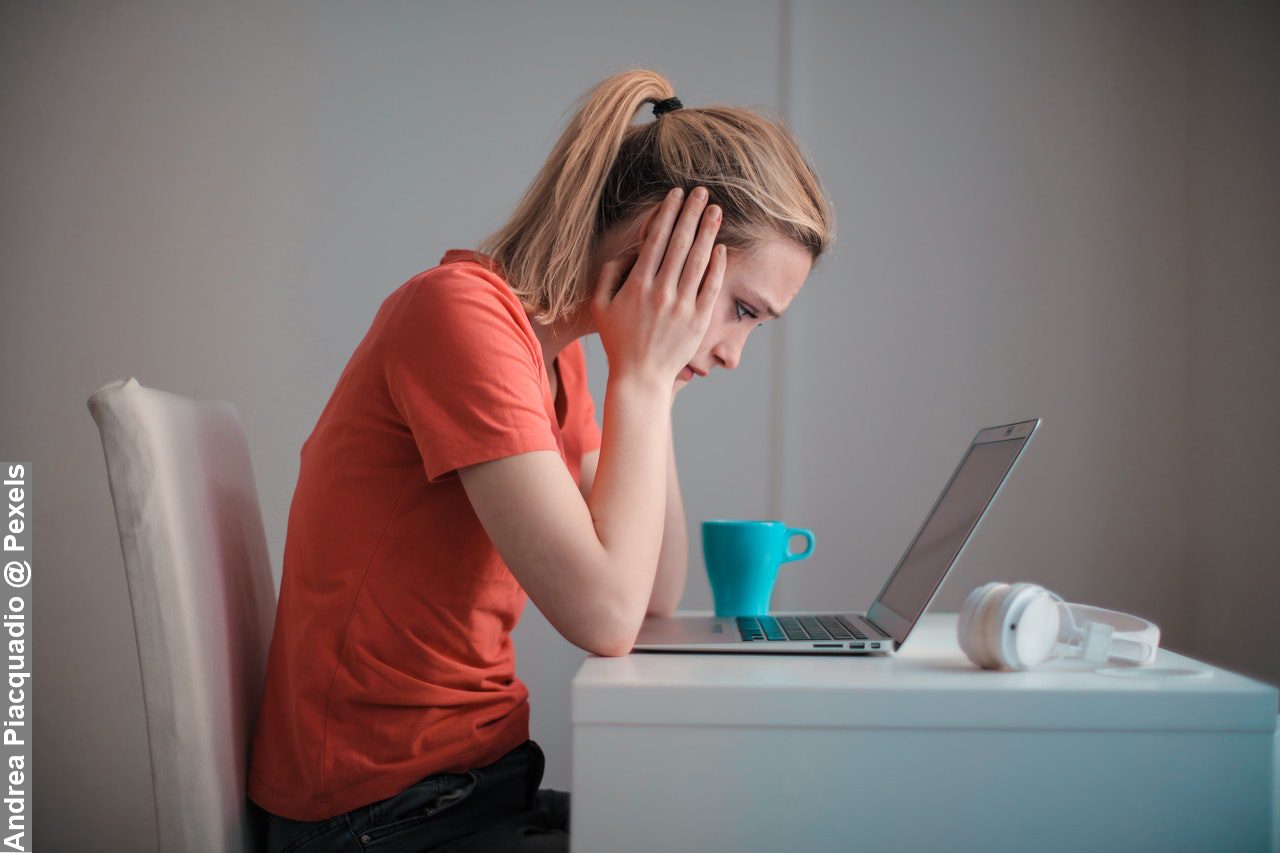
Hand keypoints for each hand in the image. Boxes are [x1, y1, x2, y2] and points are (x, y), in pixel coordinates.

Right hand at [591, 186, 725, 387]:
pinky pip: (711, 287)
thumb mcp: (600, 306)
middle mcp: (661, 292)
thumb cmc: (618, 340)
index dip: (667, 214)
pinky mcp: (698, 321)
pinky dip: (717, 266)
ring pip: (698, 261)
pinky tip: (721, 247)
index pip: (655, 240)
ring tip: (716, 210)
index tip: (676, 194)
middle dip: (691, 214)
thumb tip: (627, 252)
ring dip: (708, 232)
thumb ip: (609, 275)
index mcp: (637, 285)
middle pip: (680, 244)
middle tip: (702, 192)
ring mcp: (682, 307)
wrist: (640, 377)